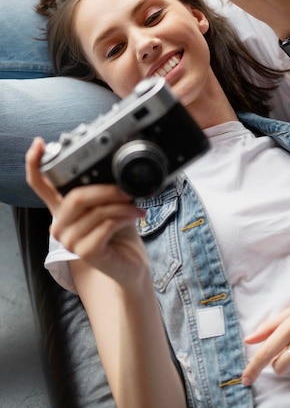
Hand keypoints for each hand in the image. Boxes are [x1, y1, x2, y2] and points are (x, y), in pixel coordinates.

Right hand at [25, 137, 147, 287]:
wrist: (130, 264)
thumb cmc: (119, 231)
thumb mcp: (109, 202)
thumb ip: (101, 187)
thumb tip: (111, 166)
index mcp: (62, 209)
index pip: (39, 185)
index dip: (34, 163)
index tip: (39, 144)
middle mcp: (60, 224)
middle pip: (75, 196)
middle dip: (105, 189)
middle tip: (127, 190)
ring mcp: (70, 240)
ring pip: (95, 211)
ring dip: (121, 205)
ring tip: (136, 206)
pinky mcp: (85, 252)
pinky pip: (106, 225)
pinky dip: (124, 217)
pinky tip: (135, 216)